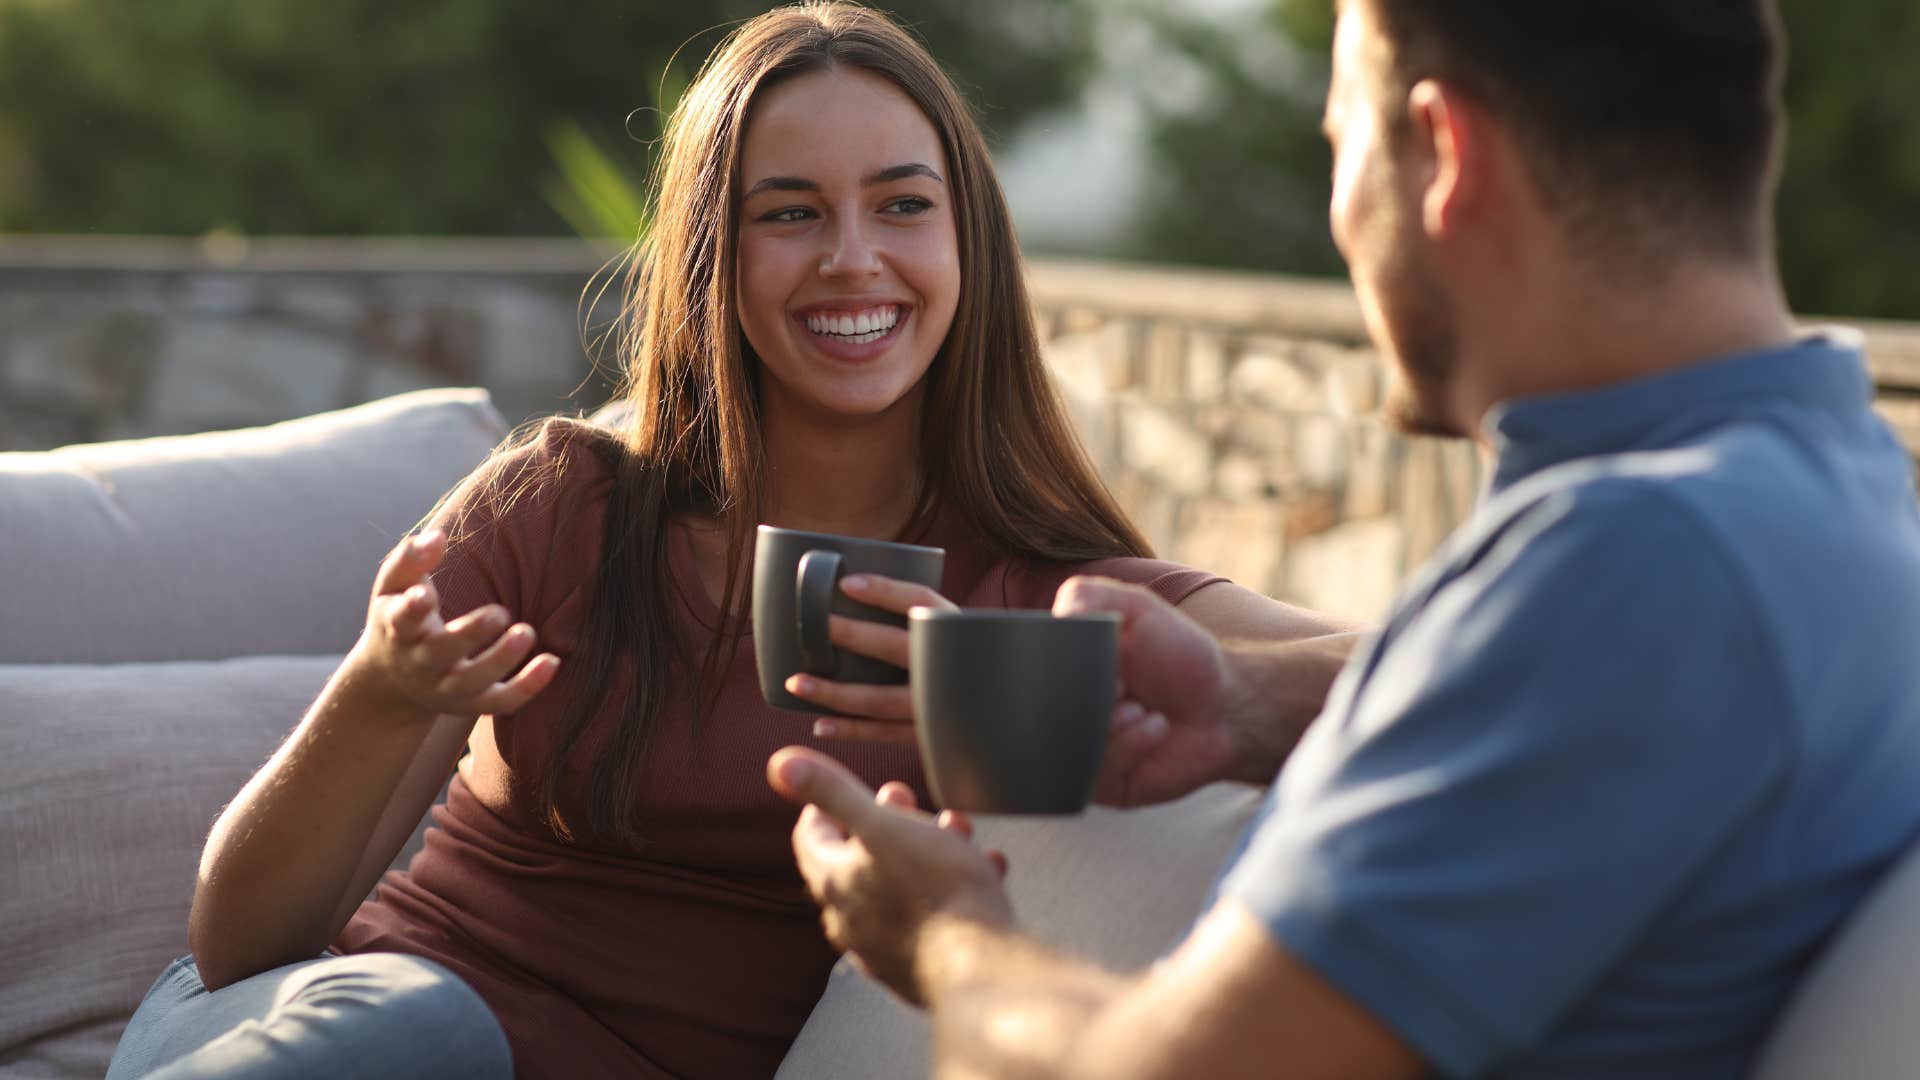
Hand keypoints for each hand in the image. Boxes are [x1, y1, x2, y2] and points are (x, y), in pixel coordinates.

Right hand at [347, 529, 560, 720]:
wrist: (391, 684)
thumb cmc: (399, 618)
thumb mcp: (392, 589)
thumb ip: (410, 559)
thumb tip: (437, 535)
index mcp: (398, 629)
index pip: (401, 620)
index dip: (411, 609)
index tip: (424, 595)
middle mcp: (421, 662)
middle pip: (442, 652)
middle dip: (469, 634)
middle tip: (499, 613)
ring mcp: (446, 687)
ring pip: (472, 682)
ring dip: (501, 660)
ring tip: (527, 632)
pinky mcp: (471, 703)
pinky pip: (500, 701)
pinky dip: (527, 687)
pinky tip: (552, 661)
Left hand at [768, 746, 1011, 1005]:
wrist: (982, 968)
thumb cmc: (935, 891)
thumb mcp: (882, 825)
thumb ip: (832, 791)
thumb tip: (779, 763)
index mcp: (836, 885)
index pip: (811, 839)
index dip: (821, 805)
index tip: (838, 788)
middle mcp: (852, 922)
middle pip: (857, 862)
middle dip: (883, 821)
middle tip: (903, 798)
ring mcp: (887, 950)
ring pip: (900, 886)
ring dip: (927, 850)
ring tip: (956, 830)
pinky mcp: (923, 967)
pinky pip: (933, 917)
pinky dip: (954, 888)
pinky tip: (987, 869)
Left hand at [782, 574, 957, 741]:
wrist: (1005, 714)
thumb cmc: (967, 667)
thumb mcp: (955, 636)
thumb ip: (920, 623)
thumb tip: (854, 598)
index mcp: (957, 630)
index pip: (920, 600)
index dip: (884, 590)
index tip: (846, 583)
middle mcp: (950, 666)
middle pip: (895, 646)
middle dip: (853, 636)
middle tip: (816, 626)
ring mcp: (940, 705)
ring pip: (881, 699)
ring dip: (836, 693)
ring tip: (796, 684)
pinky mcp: (931, 735)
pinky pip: (884, 733)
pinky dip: (852, 730)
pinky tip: (820, 725)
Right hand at [1054, 576, 1240, 806]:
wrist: (1225, 704)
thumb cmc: (1178, 654)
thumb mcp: (1136, 608)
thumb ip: (1090, 596)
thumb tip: (1055, 615)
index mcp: (1059, 672)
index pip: (1023, 674)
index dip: (1047, 667)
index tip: (1086, 657)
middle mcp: (1061, 714)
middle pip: (1035, 715)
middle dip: (1080, 699)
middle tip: (1118, 685)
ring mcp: (1080, 752)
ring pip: (1062, 747)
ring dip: (1105, 724)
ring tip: (1138, 707)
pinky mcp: (1104, 786)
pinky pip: (1096, 775)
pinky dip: (1128, 745)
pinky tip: (1155, 726)